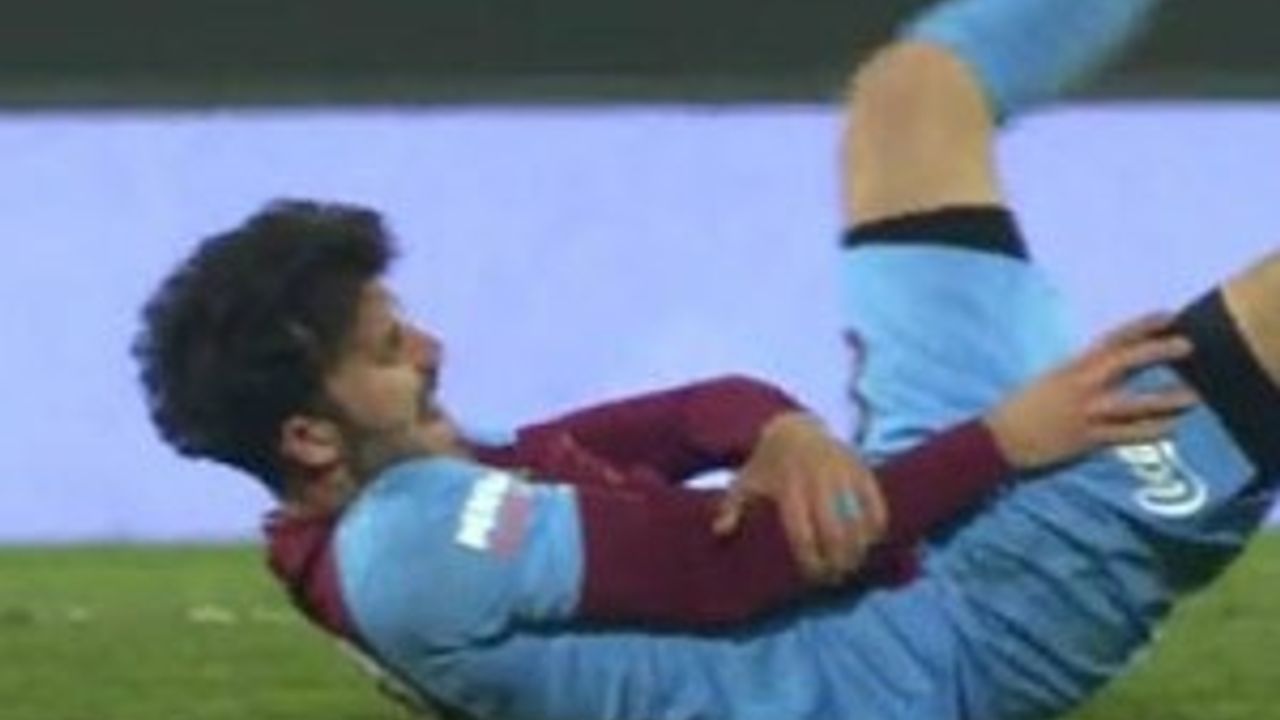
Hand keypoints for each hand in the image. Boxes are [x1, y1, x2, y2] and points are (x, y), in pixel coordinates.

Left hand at [712, 412, 887, 584]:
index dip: (811, 562)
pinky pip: (876, 502)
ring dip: (860, 548)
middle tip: (838, 576)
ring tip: (855, 563)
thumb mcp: (744, 481)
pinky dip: (877, 524)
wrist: (794, 426)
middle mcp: (816, 480)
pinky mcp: (859, 467)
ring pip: (858, 520)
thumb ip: (731, 507)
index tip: (814, 577)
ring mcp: (841, 472)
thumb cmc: (767, 464)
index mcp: (787, 488)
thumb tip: (720, 532)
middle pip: (834, 532)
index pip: (803, 535)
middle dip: (839, 562)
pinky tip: (872, 541)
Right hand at [985, 313, 1198, 469]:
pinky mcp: (1086, 438)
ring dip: (1165, 400)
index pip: (1112, 339)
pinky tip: (1170, 429)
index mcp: (1072, 366)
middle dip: (1157, 351)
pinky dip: (1149, 431)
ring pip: (1133, 403)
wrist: (997, 438)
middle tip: (1188, 345)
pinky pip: (1125, 434)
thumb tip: (1109, 368)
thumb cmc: (1022, 408)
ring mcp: (1086, 412)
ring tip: (1193, 397)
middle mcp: (1081, 384)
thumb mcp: (1050, 380)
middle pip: (1126, 361)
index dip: (1142, 325)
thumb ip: (1080, 373)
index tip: (1170, 315)